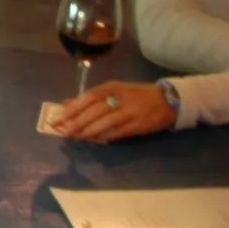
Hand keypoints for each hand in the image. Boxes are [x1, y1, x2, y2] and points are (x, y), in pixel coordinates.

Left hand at [56, 82, 176, 142]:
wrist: (167, 99)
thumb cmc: (135, 95)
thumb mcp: (114, 90)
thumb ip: (91, 97)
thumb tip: (67, 103)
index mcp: (112, 87)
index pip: (89, 97)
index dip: (74, 108)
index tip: (61, 118)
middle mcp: (120, 97)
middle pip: (95, 111)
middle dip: (78, 122)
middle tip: (65, 131)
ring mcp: (130, 111)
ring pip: (105, 122)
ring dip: (89, 131)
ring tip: (78, 137)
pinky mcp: (139, 124)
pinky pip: (118, 132)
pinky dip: (106, 136)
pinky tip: (97, 140)